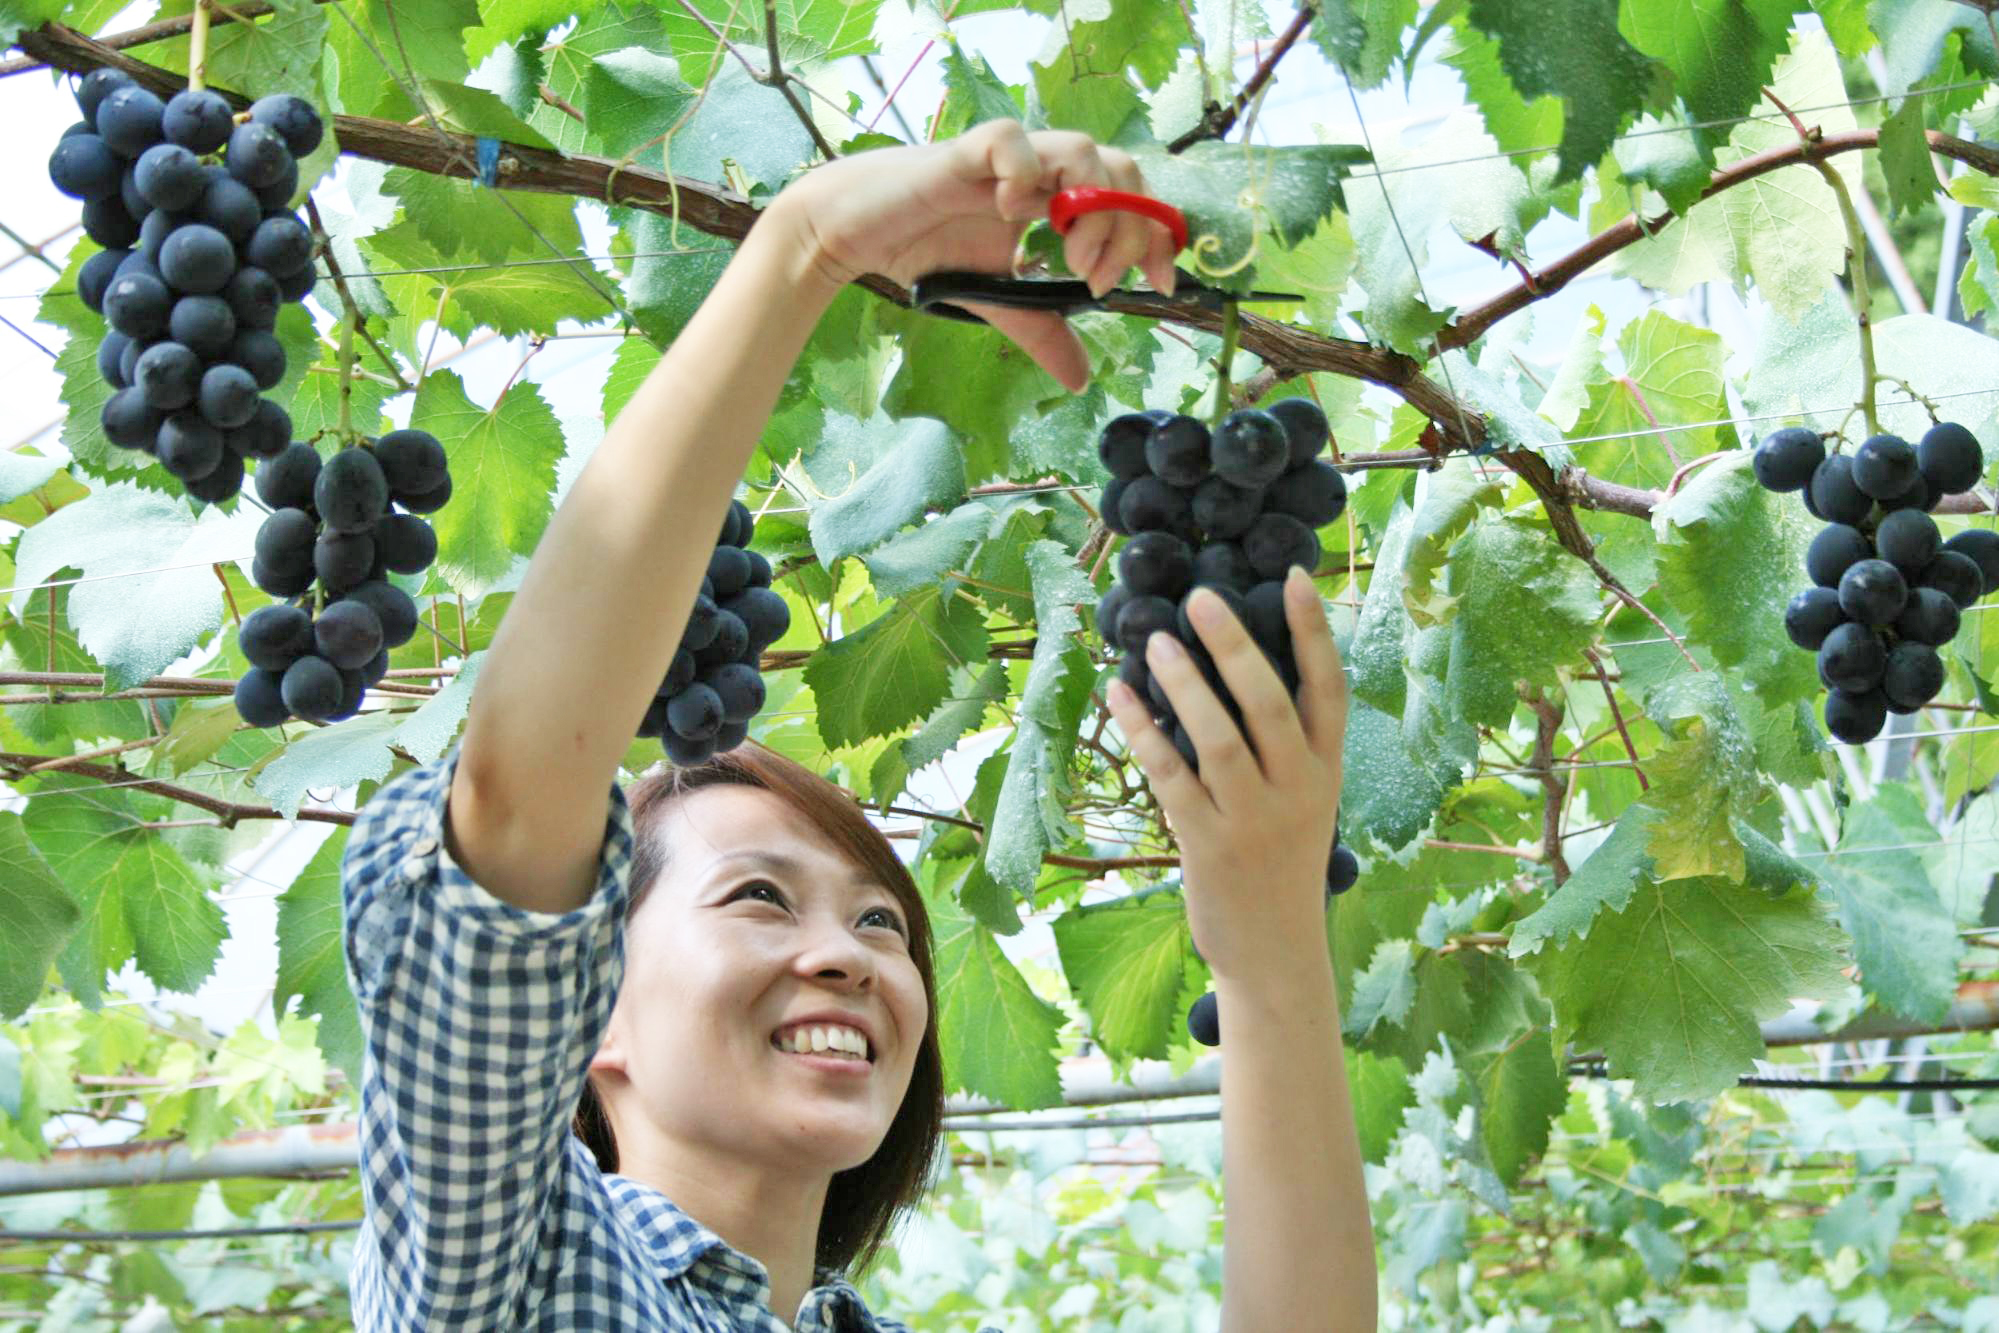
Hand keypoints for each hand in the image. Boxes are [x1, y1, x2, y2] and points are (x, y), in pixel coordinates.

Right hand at [769, 120, 1179, 391]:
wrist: (858, 233)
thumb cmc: (930, 250)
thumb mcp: (1001, 301)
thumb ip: (1044, 332)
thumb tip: (1082, 379)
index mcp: (1058, 197)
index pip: (1131, 196)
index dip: (1158, 232)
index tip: (1161, 282)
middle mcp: (1042, 171)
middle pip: (1121, 169)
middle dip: (1129, 226)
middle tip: (1098, 278)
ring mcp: (1007, 159)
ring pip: (1080, 147)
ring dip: (1089, 203)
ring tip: (1066, 253)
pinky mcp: (964, 153)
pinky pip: (1011, 140)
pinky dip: (1023, 173)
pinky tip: (1007, 211)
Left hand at [1104, 567, 1348, 981]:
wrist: (1276, 952)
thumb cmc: (1281, 862)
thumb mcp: (1305, 800)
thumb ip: (1286, 743)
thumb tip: (1238, 663)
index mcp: (1326, 770)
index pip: (1329, 688)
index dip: (1314, 632)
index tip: (1295, 576)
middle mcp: (1297, 788)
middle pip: (1270, 704)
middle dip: (1237, 646)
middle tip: (1202, 597)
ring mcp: (1254, 819)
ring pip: (1218, 739)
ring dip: (1184, 685)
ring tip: (1156, 638)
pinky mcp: (1209, 845)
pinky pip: (1171, 778)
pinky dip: (1143, 733)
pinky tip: (1118, 696)